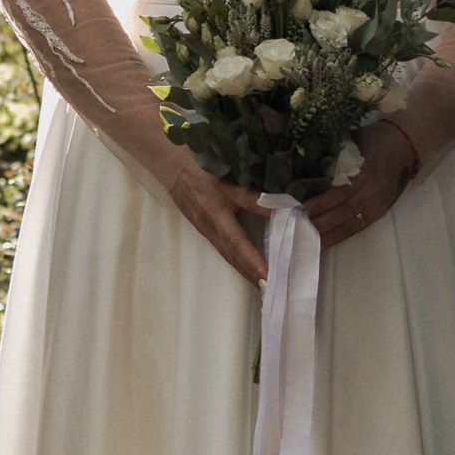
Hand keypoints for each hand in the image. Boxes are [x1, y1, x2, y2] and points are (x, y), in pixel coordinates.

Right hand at [162, 151, 268, 284]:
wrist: (171, 164)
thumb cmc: (201, 166)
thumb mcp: (229, 179)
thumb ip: (253, 196)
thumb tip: (283, 209)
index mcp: (216, 214)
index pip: (238, 242)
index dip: (253, 260)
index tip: (267, 276)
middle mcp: (211, 227)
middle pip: (233, 256)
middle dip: (251, 275)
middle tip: (270, 291)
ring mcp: (206, 229)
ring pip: (228, 256)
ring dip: (245, 272)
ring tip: (263, 285)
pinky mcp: (205, 228)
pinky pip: (223, 249)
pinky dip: (237, 261)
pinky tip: (246, 267)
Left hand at [299, 115, 417, 250]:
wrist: (407, 144)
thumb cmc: (375, 138)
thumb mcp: (353, 141)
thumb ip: (333, 156)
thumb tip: (302, 167)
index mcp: (367, 170)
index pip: (341, 191)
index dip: (321, 203)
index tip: (300, 209)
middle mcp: (374, 190)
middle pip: (344, 212)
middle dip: (320, 222)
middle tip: (296, 228)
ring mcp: (378, 204)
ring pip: (350, 225)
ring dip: (327, 234)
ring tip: (305, 241)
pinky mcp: (381, 212)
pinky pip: (358, 228)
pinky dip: (339, 236)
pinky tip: (324, 241)